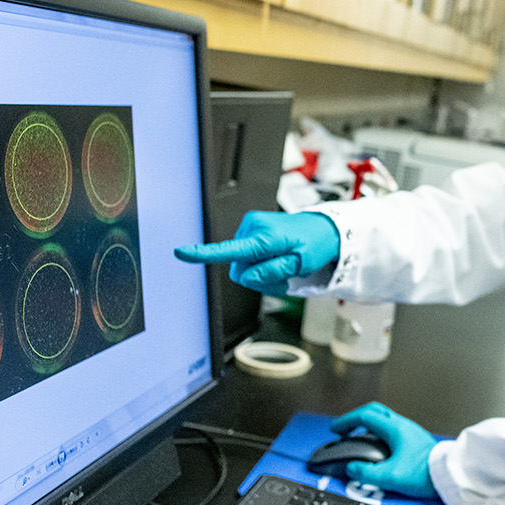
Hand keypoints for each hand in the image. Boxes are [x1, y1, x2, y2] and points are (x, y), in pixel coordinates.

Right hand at [173, 211, 340, 293]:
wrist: (324, 228)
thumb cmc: (315, 244)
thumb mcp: (300, 264)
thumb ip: (273, 272)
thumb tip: (247, 276)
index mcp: (265, 237)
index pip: (230, 250)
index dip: (203, 254)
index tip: (181, 252)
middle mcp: (253, 228)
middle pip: (238, 269)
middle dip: (257, 277)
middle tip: (283, 272)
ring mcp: (250, 227)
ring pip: (241, 265)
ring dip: (260, 271)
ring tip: (282, 264)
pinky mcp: (250, 229)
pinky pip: (245, 256)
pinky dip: (260, 262)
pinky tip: (275, 258)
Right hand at [329, 403, 438, 498]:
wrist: (450, 475)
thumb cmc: (426, 473)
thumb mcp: (391, 477)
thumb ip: (367, 474)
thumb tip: (352, 469)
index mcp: (395, 429)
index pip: (365, 416)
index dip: (346, 421)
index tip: (335, 429)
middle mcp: (403, 426)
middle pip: (375, 412)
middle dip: (356, 418)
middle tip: (344, 429)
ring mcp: (410, 432)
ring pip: (384, 419)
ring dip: (368, 425)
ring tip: (358, 437)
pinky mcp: (415, 440)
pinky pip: (392, 429)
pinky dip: (379, 433)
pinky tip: (378, 447)